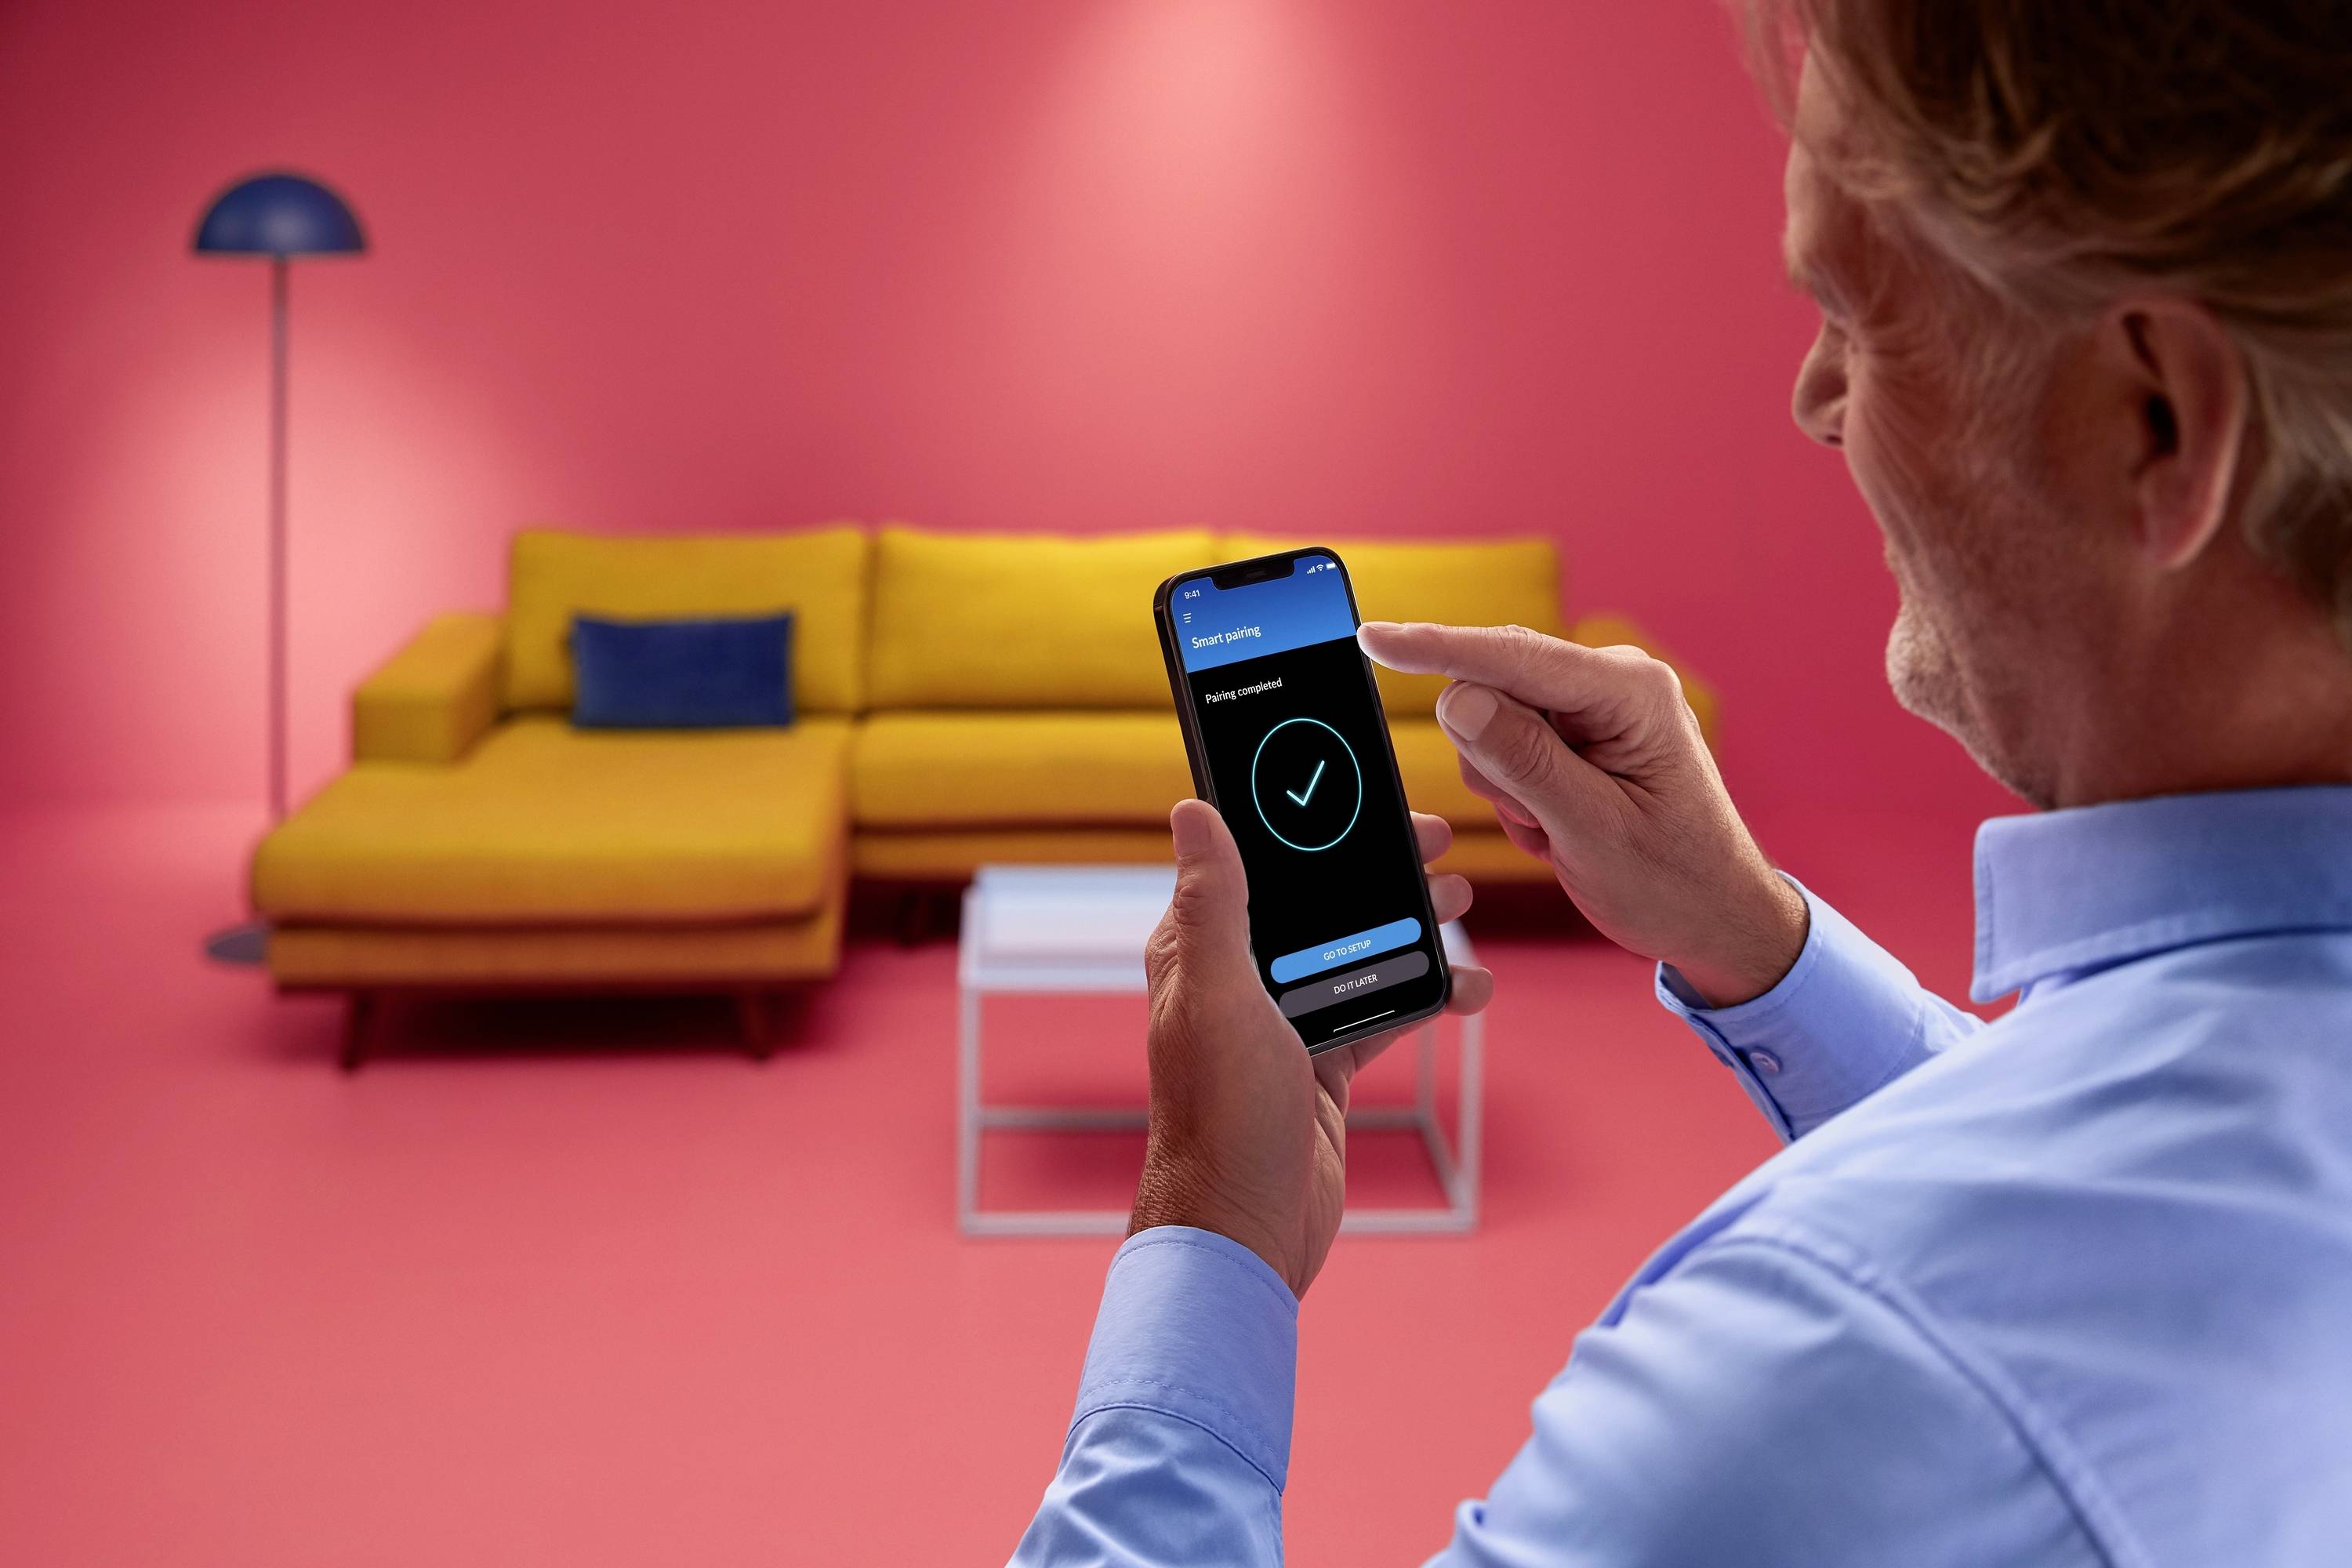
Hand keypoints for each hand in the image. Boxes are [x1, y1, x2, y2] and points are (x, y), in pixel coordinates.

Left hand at [1131, 800, 1494, 1297]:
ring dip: (1409, 926)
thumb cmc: (1220, 1119)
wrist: (1244, 1232)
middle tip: (1435, 844)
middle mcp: (1238, 980)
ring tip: (1458, 902)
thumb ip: (1214, 904)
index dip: (1306, 823)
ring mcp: (1282, 1024)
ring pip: (1356, 951)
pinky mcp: (1320, 1066)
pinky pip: (1380, 1011)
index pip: (1254, 862)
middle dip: (1375, 870)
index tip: (1364, 797)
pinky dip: (1424, 995)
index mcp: (1199, 951)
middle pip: (1316, 902)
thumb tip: (1191, 810)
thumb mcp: (1220, 995)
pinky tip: (1467, 987)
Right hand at [1356, 621, 1806, 1007]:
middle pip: (1495, 687)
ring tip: (1558, 830)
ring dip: (1508, 785)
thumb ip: (1524, 762)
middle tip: (1542, 823)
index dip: (1436, 648)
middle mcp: (1614, 682)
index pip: (1513, 657)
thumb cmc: (1674, 883)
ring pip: (1492, 720)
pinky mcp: (1580, 729)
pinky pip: (1508, 744)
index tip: (1372, 639)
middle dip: (1495, 760)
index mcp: (1631, 693)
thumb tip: (1457, 698)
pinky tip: (1558, 825)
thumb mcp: (1591, 833)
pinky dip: (1518, 792)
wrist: (1716, 918)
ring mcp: (1597, 705)